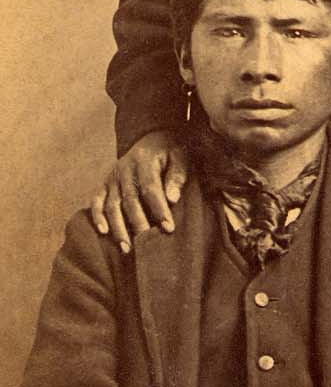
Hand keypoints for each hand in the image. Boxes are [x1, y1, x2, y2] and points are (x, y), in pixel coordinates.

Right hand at [90, 131, 188, 251]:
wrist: (151, 138)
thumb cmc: (169, 153)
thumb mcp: (179, 157)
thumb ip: (177, 176)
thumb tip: (172, 198)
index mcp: (144, 161)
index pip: (151, 189)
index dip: (159, 209)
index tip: (169, 228)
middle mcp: (124, 169)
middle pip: (130, 200)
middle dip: (139, 224)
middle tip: (146, 246)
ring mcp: (112, 177)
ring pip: (112, 205)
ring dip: (118, 228)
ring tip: (127, 248)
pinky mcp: (104, 184)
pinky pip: (97, 201)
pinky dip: (97, 216)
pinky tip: (103, 232)